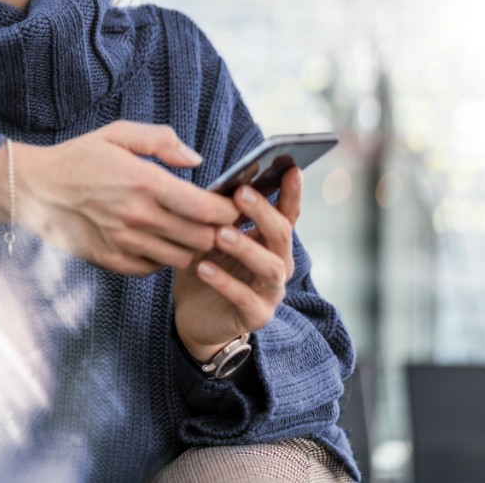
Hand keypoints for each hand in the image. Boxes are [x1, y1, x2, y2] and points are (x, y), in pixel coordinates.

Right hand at [0, 122, 238, 275]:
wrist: (33, 189)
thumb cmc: (77, 158)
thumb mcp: (117, 134)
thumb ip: (161, 140)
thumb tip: (197, 160)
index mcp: (144, 182)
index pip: (205, 208)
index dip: (227, 210)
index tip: (232, 204)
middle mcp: (137, 217)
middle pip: (201, 239)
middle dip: (217, 232)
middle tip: (219, 222)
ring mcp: (124, 242)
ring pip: (181, 258)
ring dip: (192, 248)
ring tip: (191, 233)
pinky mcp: (111, 260)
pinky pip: (152, 269)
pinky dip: (162, 258)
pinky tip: (159, 241)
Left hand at [171, 166, 303, 362]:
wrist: (193, 316)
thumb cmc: (206, 267)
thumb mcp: (210, 236)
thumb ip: (220, 215)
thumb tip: (224, 182)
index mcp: (270, 242)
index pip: (287, 213)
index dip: (291, 192)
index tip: (290, 168)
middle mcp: (278, 265)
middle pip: (281, 236)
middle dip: (264, 213)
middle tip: (242, 194)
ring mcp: (270, 292)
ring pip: (270, 267)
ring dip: (246, 247)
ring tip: (221, 234)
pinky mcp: (255, 316)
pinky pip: (244, 299)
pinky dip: (224, 282)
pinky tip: (204, 268)